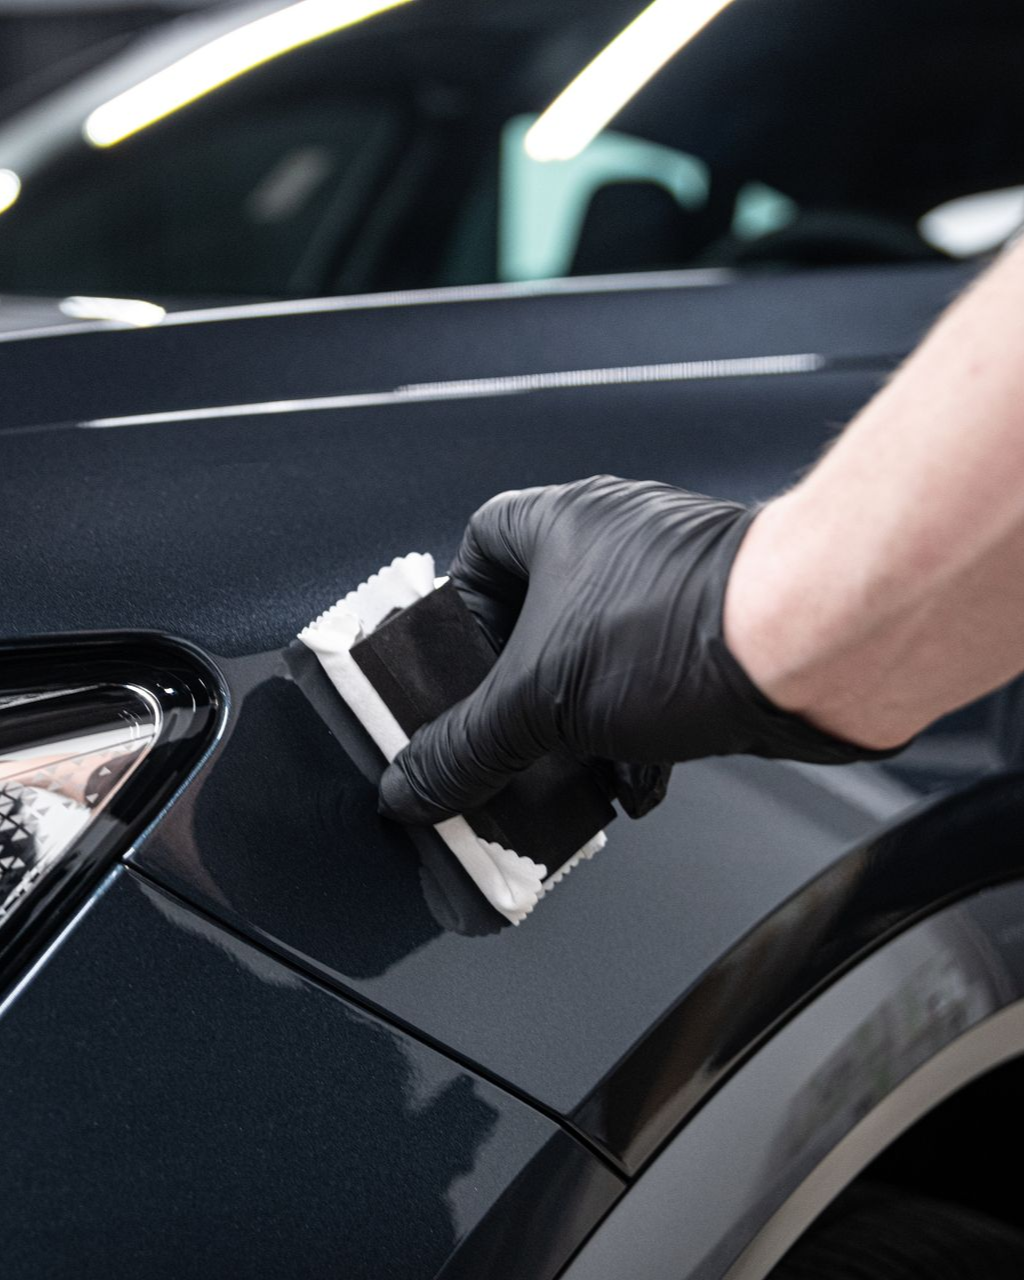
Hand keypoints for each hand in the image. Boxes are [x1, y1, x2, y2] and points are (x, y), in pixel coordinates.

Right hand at [379, 476, 894, 824]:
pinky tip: (631, 781)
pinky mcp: (713, 634)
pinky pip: (652, 686)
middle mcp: (616, 544)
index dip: (457, 604)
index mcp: (562, 524)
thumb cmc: (690, 626)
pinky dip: (635, 737)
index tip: (448, 662)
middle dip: (522, 686)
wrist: (816, 649)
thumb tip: (413, 783)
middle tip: (503, 731)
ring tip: (566, 771)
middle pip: (539, 615)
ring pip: (597, 658)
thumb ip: (468, 748)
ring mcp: (669, 587)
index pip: (480, 542)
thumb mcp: (543, 699)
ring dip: (579, 722)